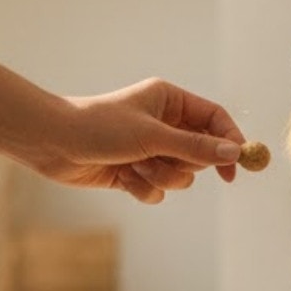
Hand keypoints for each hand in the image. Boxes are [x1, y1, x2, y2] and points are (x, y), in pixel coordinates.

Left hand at [0, 61, 245, 203]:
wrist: (51, 142)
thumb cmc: (99, 127)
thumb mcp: (154, 136)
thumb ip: (197, 147)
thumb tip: (235, 153)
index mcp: (169, 100)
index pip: (214, 118)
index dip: (230, 141)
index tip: (239, 166)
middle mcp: (162, 123)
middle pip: (201, 152)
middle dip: (184, 163)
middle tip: (166, 161)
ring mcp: (148, 149)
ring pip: (180, 175)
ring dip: (160, 176)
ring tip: (134, 166)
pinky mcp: (134, 172)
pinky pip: (158, 190)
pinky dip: (143, 188)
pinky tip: (121, 177)